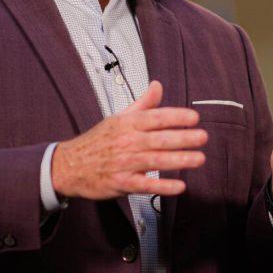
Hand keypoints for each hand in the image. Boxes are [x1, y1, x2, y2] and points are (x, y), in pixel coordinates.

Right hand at [51, 81, 206, 199]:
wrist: (68, 166)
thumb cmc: (98, 141)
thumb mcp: (118, 118)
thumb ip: (142, 104)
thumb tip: (158, 85)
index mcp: (127, 124)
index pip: (154, 117)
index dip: (175, 117)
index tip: (194, 118)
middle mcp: (126, 142)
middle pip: (158, 139)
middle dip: (183, 138)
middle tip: (203, 137)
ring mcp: (124, 163)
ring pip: (155, 160)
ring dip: (179, 160)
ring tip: (199, 159)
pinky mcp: (121, 183)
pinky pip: (145, 184)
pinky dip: (162, 186)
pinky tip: (179, 186)